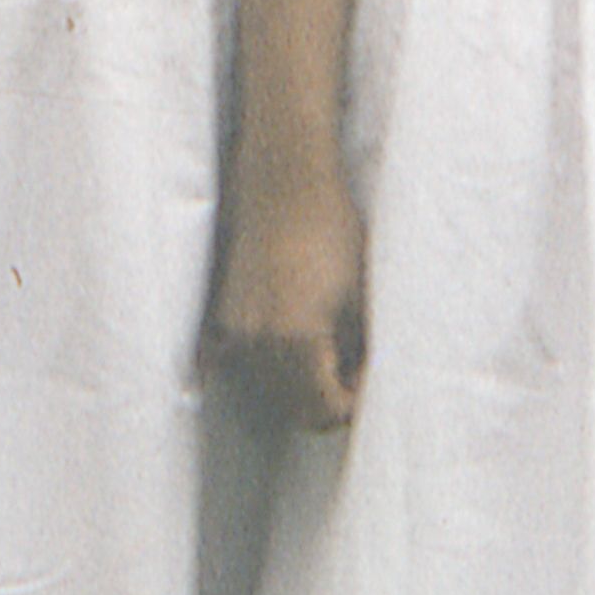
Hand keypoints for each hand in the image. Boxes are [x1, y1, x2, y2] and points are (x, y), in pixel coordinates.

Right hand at [208, 159, 366, 431]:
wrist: (286, 184)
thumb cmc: (335, 234)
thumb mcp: (363, 300)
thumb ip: (362, 354)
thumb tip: (366, 389)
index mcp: (298, 341)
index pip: (327, 411)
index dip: (355, 402)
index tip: (369, 371)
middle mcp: (259, 343)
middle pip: (296, 410)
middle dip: (328, 398)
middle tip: (354, 361)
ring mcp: (236, 331)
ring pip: (272, 389)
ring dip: (301, 383)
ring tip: (331, 341)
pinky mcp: (225, 316)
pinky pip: (250, 363)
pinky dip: (275, 363)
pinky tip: (297, 336)